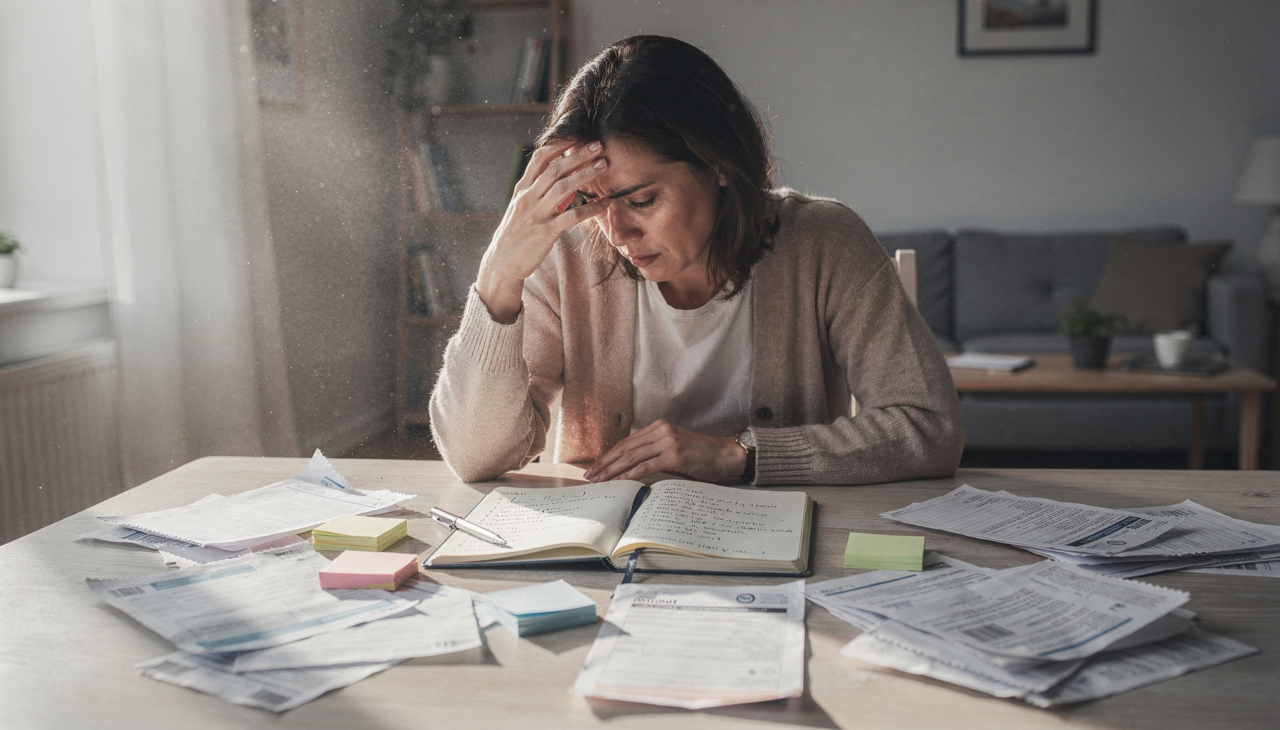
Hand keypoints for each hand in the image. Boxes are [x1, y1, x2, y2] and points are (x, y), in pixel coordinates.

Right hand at [475, 139, 612, 323]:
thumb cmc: (516, 234)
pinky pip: (571, 217)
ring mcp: (536, 214)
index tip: (577, 135)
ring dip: (585, 174)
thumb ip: (539, 191)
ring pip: (563, 187)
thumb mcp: (522, 208)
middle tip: (598, 145)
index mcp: (522, 189)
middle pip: (555, 169)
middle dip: (577, 154)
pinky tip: (605, 203)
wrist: (501, 263)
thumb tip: (564, 177)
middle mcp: (528, 198)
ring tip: (603, 165)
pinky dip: (590, 208)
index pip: (539, 158)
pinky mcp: (546, 232)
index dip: (558, 144)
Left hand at [583, 420, 747, 483]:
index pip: (627, 442)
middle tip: (590, 476)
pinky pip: (646, 466)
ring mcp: (667, 442)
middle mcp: (661, 431)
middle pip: (625, 448)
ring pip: (631, 457)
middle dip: (605, 463)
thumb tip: (632, 468)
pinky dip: (629, 475)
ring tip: (600, 481)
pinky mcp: (674, 455)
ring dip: (612, 471)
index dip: (609, 455)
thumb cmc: (702, 456)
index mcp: (659, 427)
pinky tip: (619, 482)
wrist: (727, 455)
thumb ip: (655, 453)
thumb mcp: (675, 449)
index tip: (596, 467)